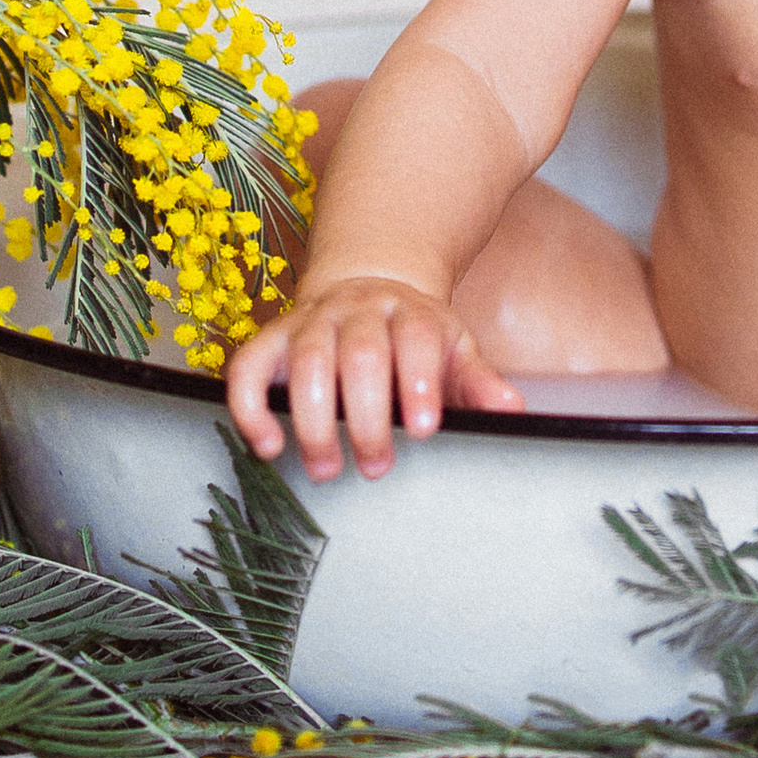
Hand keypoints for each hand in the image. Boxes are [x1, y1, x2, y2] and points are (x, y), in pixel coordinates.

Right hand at [224, 277, 523, 480]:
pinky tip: (267, 445)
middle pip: (361, 354)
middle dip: (367, 416)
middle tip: (376, 466)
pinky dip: (250, 406)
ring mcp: (312, 321)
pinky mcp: (272, 338)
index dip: (418, 382)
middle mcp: (360, 310)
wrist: (369, 290)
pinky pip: (248, 367)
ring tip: (326, 468)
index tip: (424, 429)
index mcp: (412, 312)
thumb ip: (477, 382)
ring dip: (313, 420)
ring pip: (306, 361)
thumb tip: (509, 411)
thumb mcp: (453, 351)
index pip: (417, 338)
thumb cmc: (415, 337)